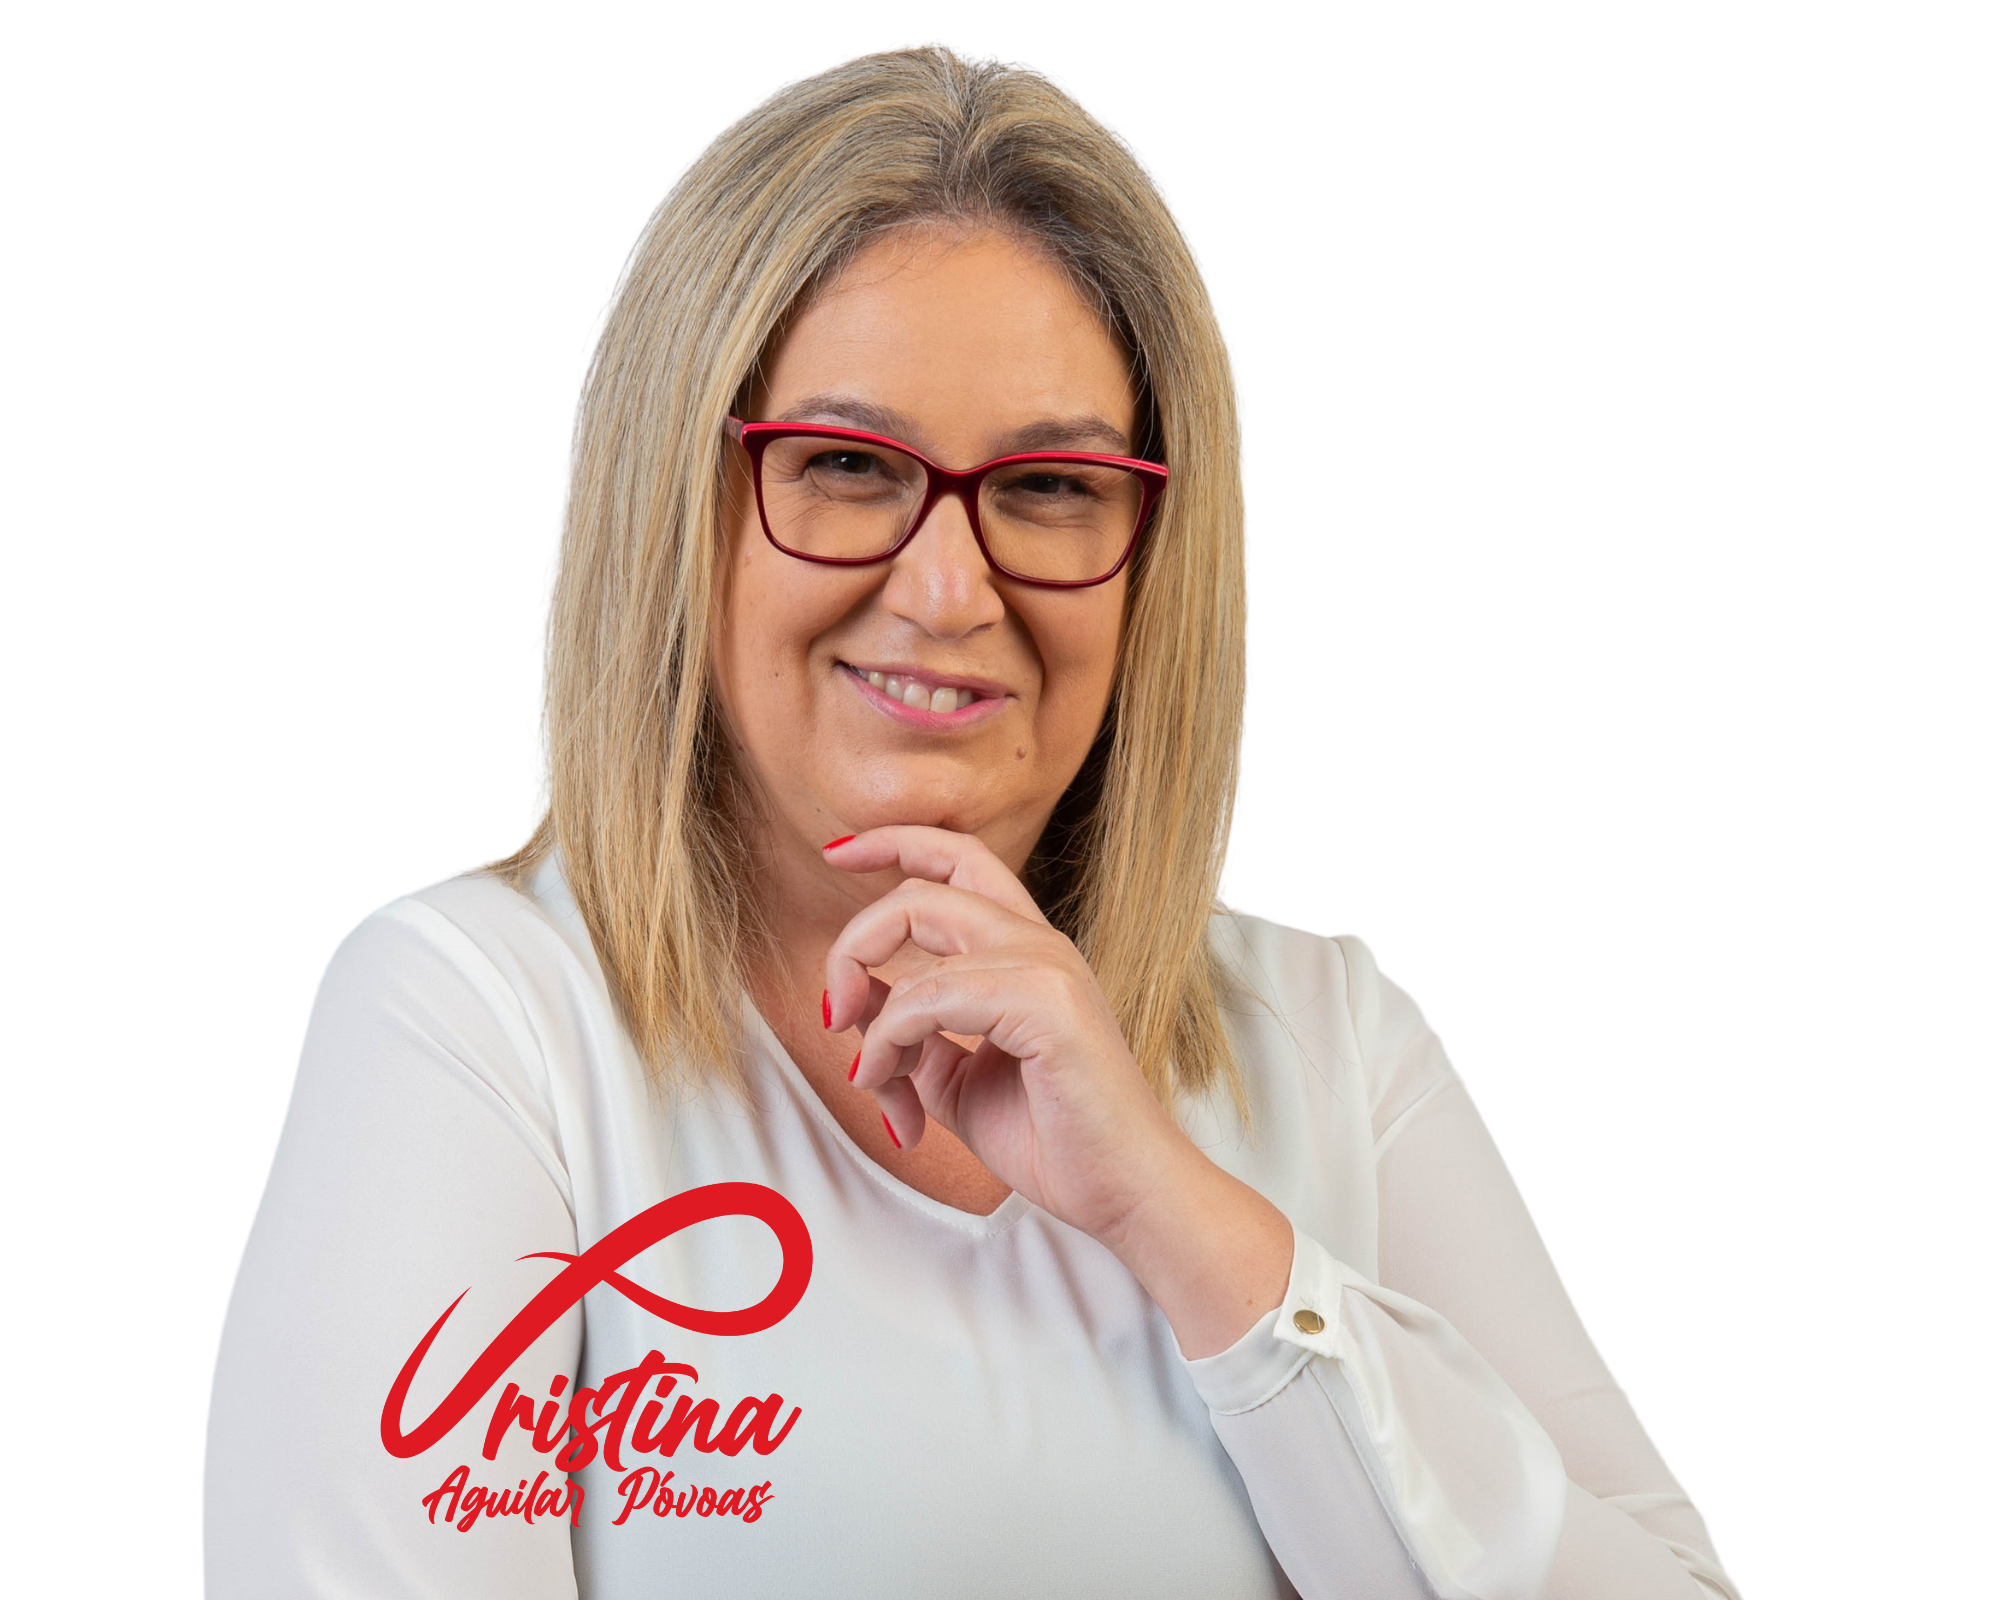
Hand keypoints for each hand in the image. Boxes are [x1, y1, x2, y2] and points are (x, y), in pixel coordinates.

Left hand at [821, 826, 1190, 1244]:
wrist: (1124, 1194)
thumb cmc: (1054, 1140)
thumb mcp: (955, 1078)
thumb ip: (910, 1034)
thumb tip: (854, 1008)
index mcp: (1027, 949)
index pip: (959, 858)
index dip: (895, 843)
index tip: (837, 855)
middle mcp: (1040, 942)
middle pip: (923, 888)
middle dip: (854, 943)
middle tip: (833, 1012)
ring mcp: (1047, 965)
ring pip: (918, 932)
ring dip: (870, 1012)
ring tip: (872, 1078)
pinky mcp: (1045, 1003)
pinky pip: (928, 996)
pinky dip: (890, 1041)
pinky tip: (891, 1090)